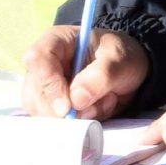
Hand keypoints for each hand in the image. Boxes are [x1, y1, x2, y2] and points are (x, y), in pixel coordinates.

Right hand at [22, 27, 147, 120]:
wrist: (129, 71)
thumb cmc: (122, 57)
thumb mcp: (121, 60)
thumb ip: (101, 76)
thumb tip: (76, 100)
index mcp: (57, 41)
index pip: (38, 59)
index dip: (49, 85)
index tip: (67, 108)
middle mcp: (44, 64)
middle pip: (35, 92)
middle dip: (65, 109)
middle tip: (95, 107)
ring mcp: (45, 88)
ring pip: (43, 112)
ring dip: (77, 115)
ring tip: (105, 100)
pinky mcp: (51, 107)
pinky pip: (56, 123)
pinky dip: (80, 122)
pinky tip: (98, 109)